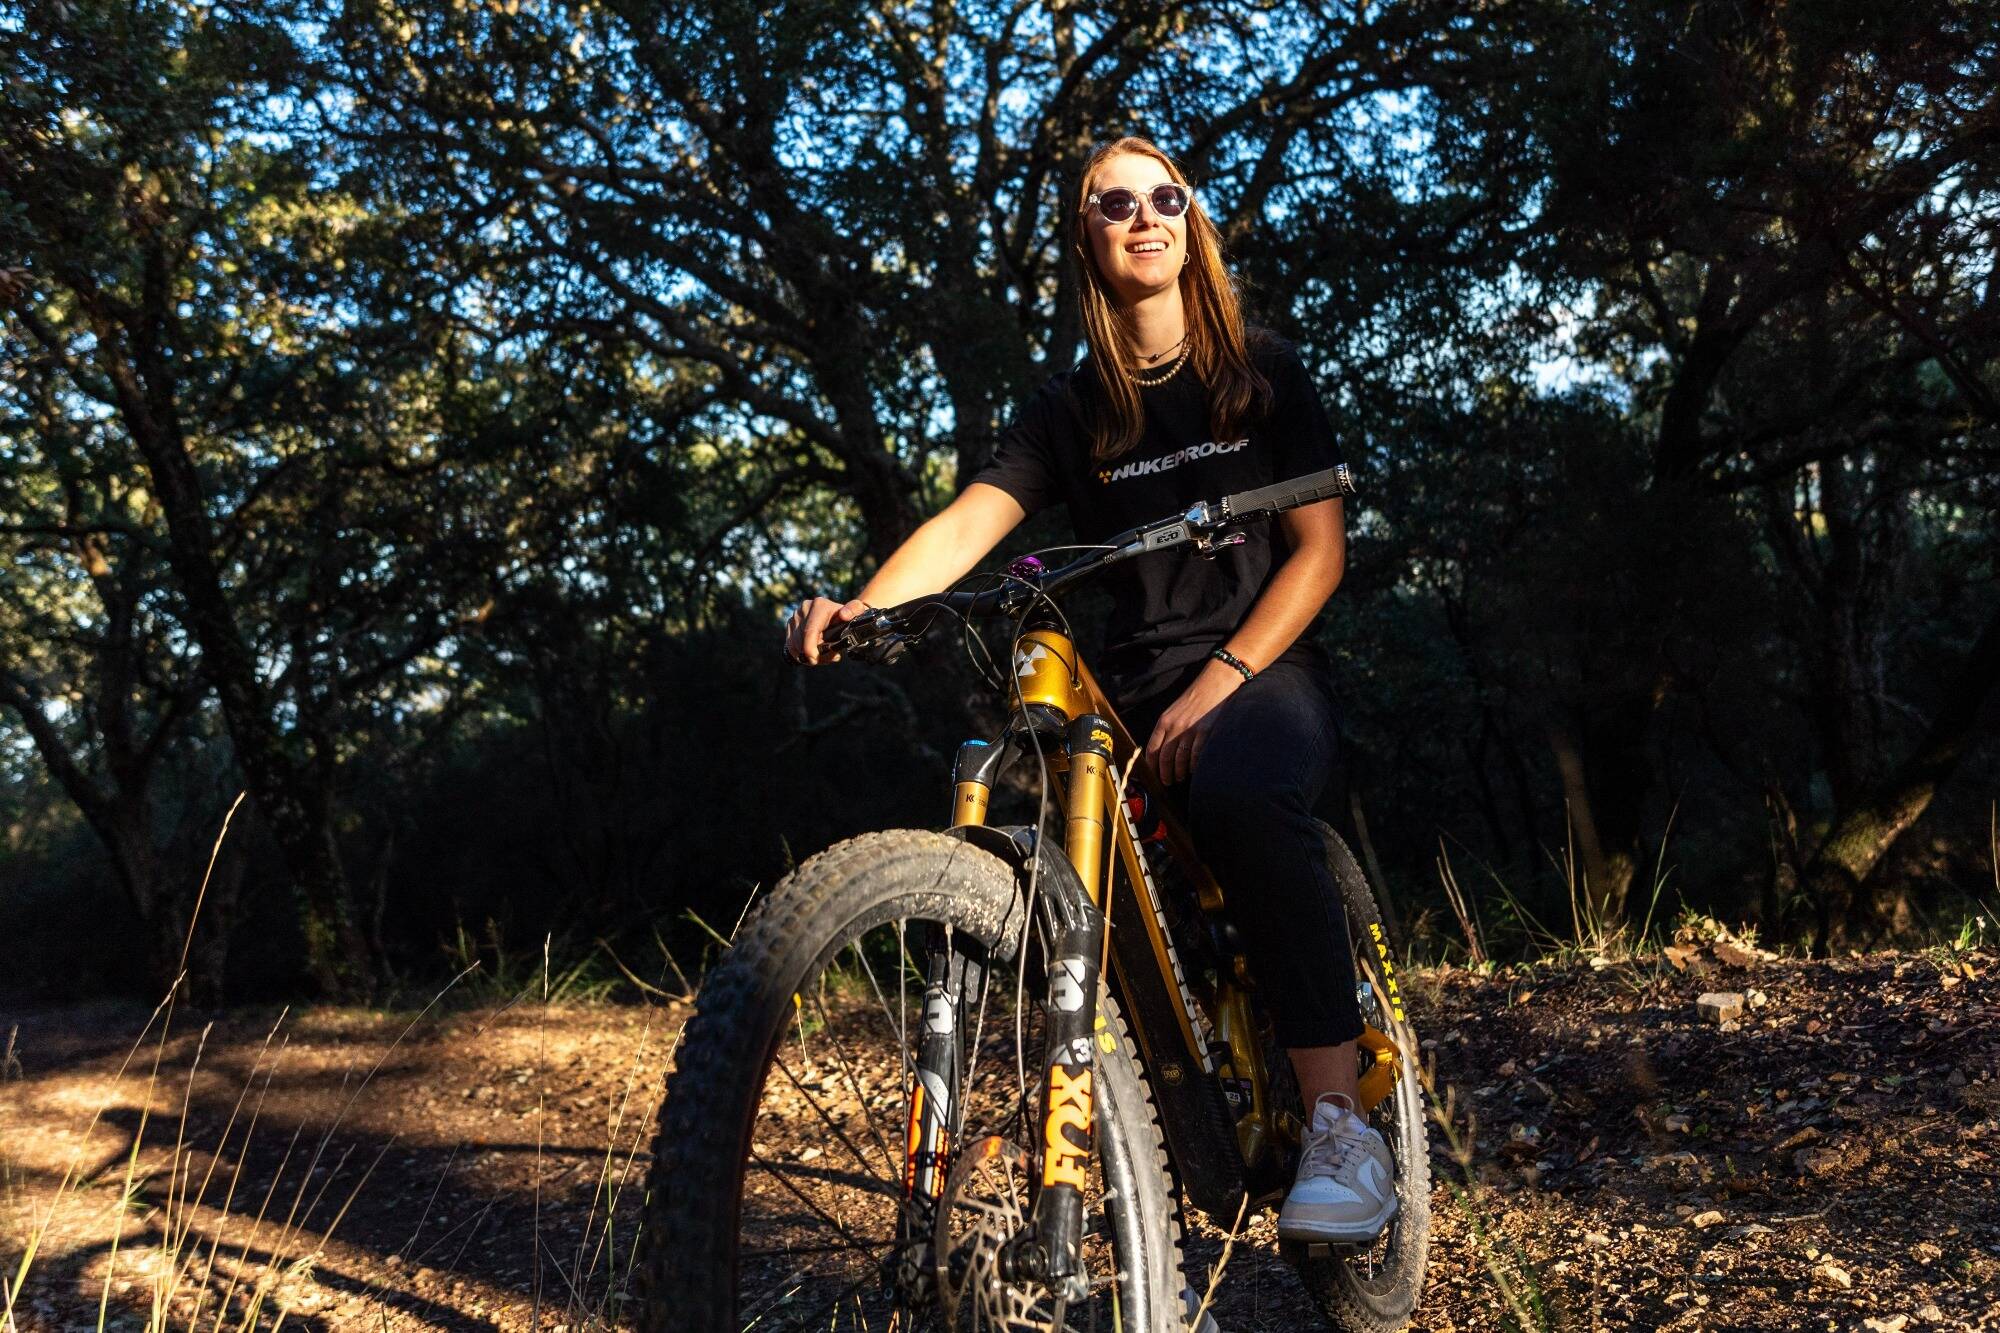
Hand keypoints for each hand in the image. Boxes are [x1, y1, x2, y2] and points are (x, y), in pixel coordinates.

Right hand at [784, 595, 868, 664]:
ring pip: (795, 644)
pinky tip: (814, 652)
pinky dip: (800, 654)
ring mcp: (795, 615)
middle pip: (801, 640)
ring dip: (807, 655)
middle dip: (813, 654)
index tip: (814, 659)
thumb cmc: (850, 617)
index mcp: (819, 605)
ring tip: (825, 654)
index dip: (810, 648)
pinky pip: (790, 645)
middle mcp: (804, 608)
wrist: (841, 615)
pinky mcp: (790, 624)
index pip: (810, 630)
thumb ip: (854, 611)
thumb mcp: (857, 612)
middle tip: (830, 657)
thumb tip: (844, 615)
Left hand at [1143, 661, 1246, 785]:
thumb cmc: (1195, 698)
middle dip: (1164, 773)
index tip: (1152, 775)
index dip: (1151, 765)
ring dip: (1178, 772)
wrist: (1215, 684)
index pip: (1152, 748)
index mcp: (1164, 721)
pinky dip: (1193, 766)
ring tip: (1179, 777)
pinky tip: (1193, 770)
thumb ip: (1167, 728)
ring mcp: (1190, 730)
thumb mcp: (1174, 710)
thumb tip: (1160, 750)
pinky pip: (1196, 755)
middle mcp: (1175, 726)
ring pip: (1180, 759)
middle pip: (1165, 757)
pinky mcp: (1205, 732)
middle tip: (1166, 782)